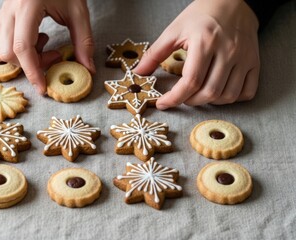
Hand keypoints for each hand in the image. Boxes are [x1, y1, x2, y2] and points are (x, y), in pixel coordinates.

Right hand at [0, 0, 94, 93]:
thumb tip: (88, 70)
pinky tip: (36, 38)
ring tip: (44, 45)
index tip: (43, 88)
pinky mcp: (2, 16)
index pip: (22, 47)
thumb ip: (83, 41)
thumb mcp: (78, 11)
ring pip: (0, 50)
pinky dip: (17, 50)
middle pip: (7, 53)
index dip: (32, 71)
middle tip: (53, 55)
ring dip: (23, 58)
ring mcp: (3, 13)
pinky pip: (1, 42)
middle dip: (29, 64)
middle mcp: (9, 10)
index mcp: (27, 6)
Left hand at [134, 0, 259, 108]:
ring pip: (228, 95)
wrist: (232, 1)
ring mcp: (244, 58)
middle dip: (190, 101)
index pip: (190, 81)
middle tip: (180, 97)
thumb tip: (138, 73)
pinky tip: (219, 92)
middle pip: (209, 92)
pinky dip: (232, 98)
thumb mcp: (174, 31)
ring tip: (197, 94)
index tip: (162, 103)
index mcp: (205, 43)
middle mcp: (227, 52)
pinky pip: (247, 91)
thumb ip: (154, 53)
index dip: (174, 98)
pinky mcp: (254, 62)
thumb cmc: (201, 16)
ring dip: (209, 102)